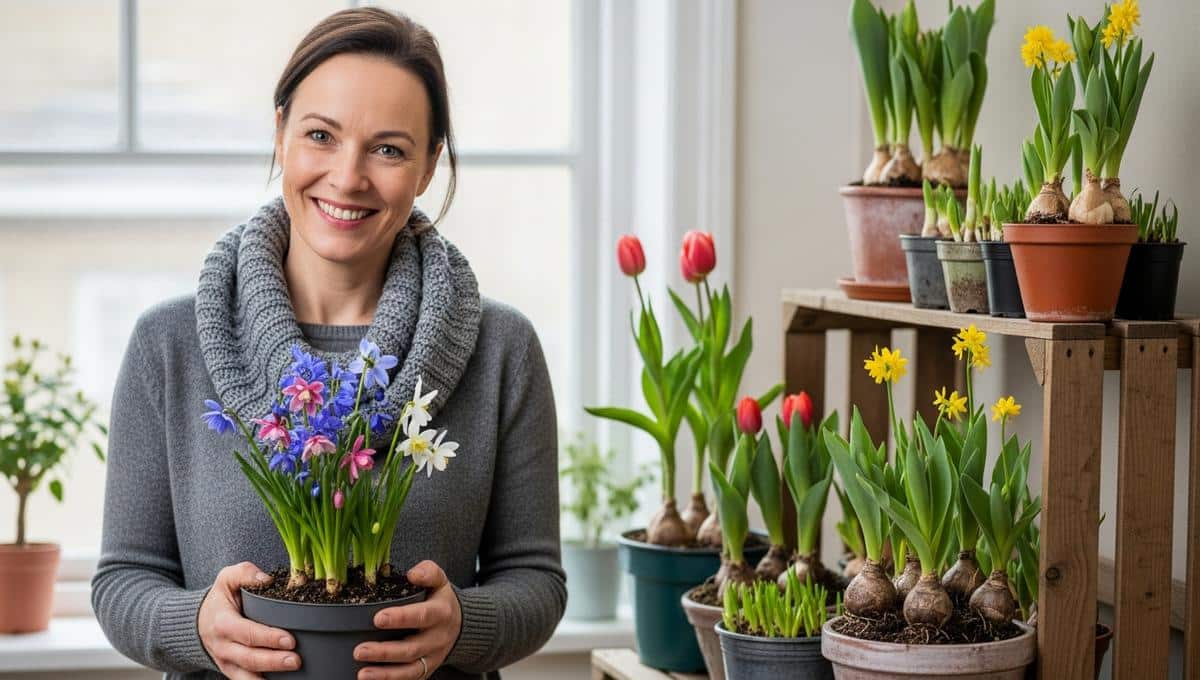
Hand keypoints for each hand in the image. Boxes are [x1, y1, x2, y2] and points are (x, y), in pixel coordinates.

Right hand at [198, 562, 299, 679]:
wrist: (199, 621)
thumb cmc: (220, 599)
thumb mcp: (227, 578)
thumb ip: (245, 573)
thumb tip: (266, 579)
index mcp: (223, 623)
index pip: (247, 633)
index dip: (268, 638)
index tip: (290, 640)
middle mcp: (223, 647)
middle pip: (249, 658)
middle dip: (273, 661)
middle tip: (296, 660)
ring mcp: (226, 662)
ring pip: (246, 676)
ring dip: (269, 676)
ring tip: (291, 673)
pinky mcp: (232, 671)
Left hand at [354, 560, 462, 679]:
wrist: (460, 624)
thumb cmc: (440, 600)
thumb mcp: (440, 581)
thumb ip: (428, 572)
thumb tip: (413, 574)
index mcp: (441, 613)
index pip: (422, 616)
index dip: (401, 618)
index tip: (378, 618)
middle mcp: (438, 638)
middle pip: (412, 649)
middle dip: (385, 652)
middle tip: (360, 650)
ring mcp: (432, 657)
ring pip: (410, 670)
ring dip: (385, 674)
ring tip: (363, 674)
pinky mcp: (426, 670)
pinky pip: (410, 679)